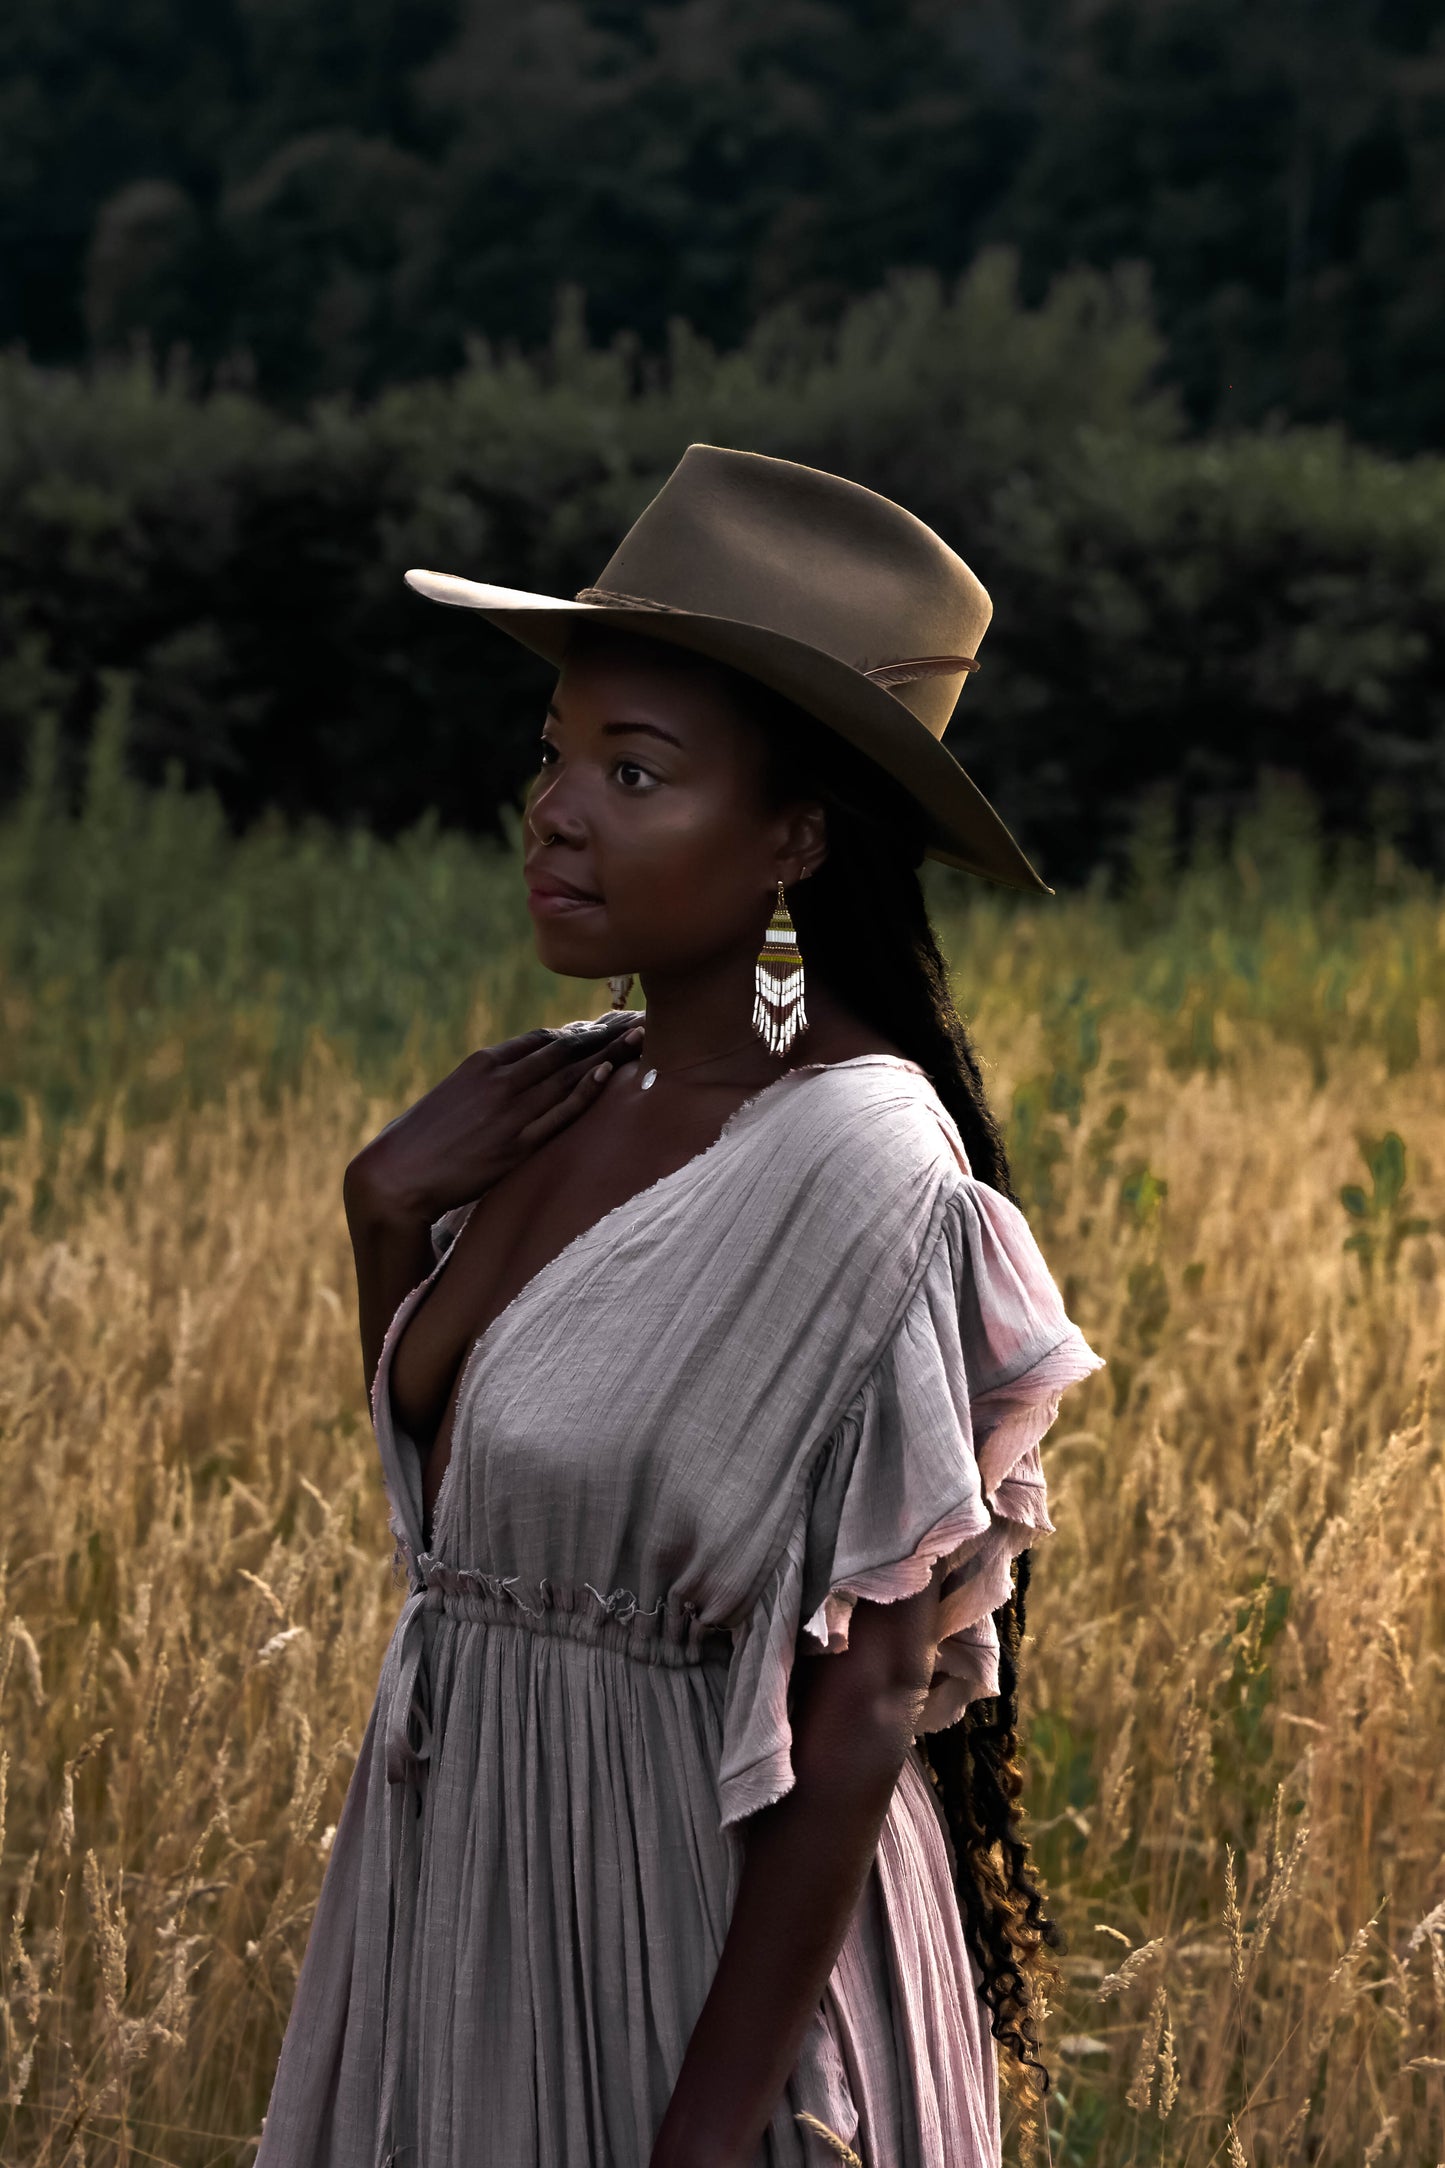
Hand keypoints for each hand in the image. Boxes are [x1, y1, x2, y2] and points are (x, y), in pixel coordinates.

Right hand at [345, 1015, 642, 1225]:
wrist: (395, 1175)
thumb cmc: (420, 1140)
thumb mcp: (452, 1096)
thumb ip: (484, 1084)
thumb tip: (512, 1080)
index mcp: (482, 1064)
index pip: (541, 1040)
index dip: (577, 1033)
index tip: (604, 1029)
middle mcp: (499, 1080)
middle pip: (564, 1050)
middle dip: (603, 1035)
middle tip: (637, 1022)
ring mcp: (510, 1112)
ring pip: (569, 1074)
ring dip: (608, 1054)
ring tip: (639, 1038)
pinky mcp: (516, 1145)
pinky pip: (560, 1112)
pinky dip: (587, 1091)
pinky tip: (610, 1073)